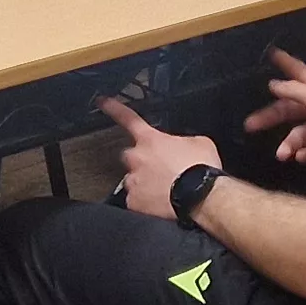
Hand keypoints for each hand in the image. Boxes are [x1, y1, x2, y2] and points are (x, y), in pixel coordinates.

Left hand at [97, 98, 223, 221]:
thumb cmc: (201, 169)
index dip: (114, 108)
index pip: (128, 119)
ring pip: (133, 180)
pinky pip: (137, 201)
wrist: (203, 197)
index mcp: (151, 140)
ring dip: (145, 183)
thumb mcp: (199, 143)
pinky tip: (162, 202)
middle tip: (160, 170)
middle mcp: (137, 158)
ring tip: (165, 190)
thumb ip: (183, 140)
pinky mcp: (134, 203)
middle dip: (142, 161)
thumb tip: (181, 147)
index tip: (102, 102)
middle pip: (131, 156)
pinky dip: (147, 202)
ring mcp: (133, 181)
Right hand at [243, 49, 305, 166]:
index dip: (285, 62)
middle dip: (270, 117)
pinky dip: (304, 153)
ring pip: (298, 133)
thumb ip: (293, 90)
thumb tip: (274, 84)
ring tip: (283, 154)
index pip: (297, 71)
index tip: (273, 54)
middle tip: (251, 124)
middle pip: (289, 108)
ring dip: (288, 144)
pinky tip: (300, 157)